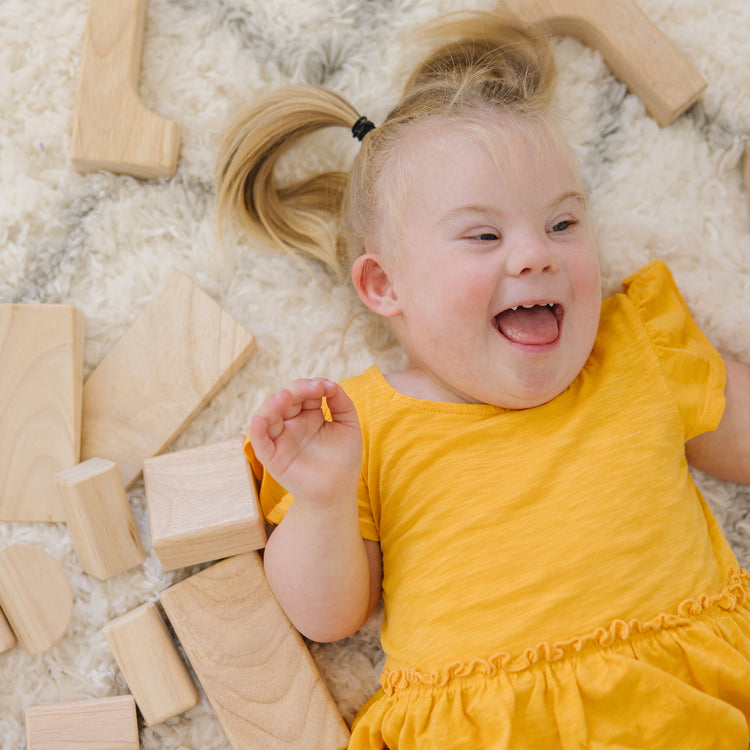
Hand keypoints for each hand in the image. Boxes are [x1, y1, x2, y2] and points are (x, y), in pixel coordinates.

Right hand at [249, 378, 362, 506]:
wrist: (338, 492)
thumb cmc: (344, 460)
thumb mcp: (348, 426)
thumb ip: (341, 403)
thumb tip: (331, 384)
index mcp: (309, 414)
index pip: (304, 392)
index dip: (313, 385)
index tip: (328, 387)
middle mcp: (292, 424)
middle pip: (285, 398)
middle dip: (297, 389)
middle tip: (313, 388)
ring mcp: (280, 439)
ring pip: (268, 415)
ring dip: (274, 403)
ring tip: (285, 396)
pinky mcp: (272, 457)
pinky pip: (260, 441)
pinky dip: (257, 429)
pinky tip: (261, 419)